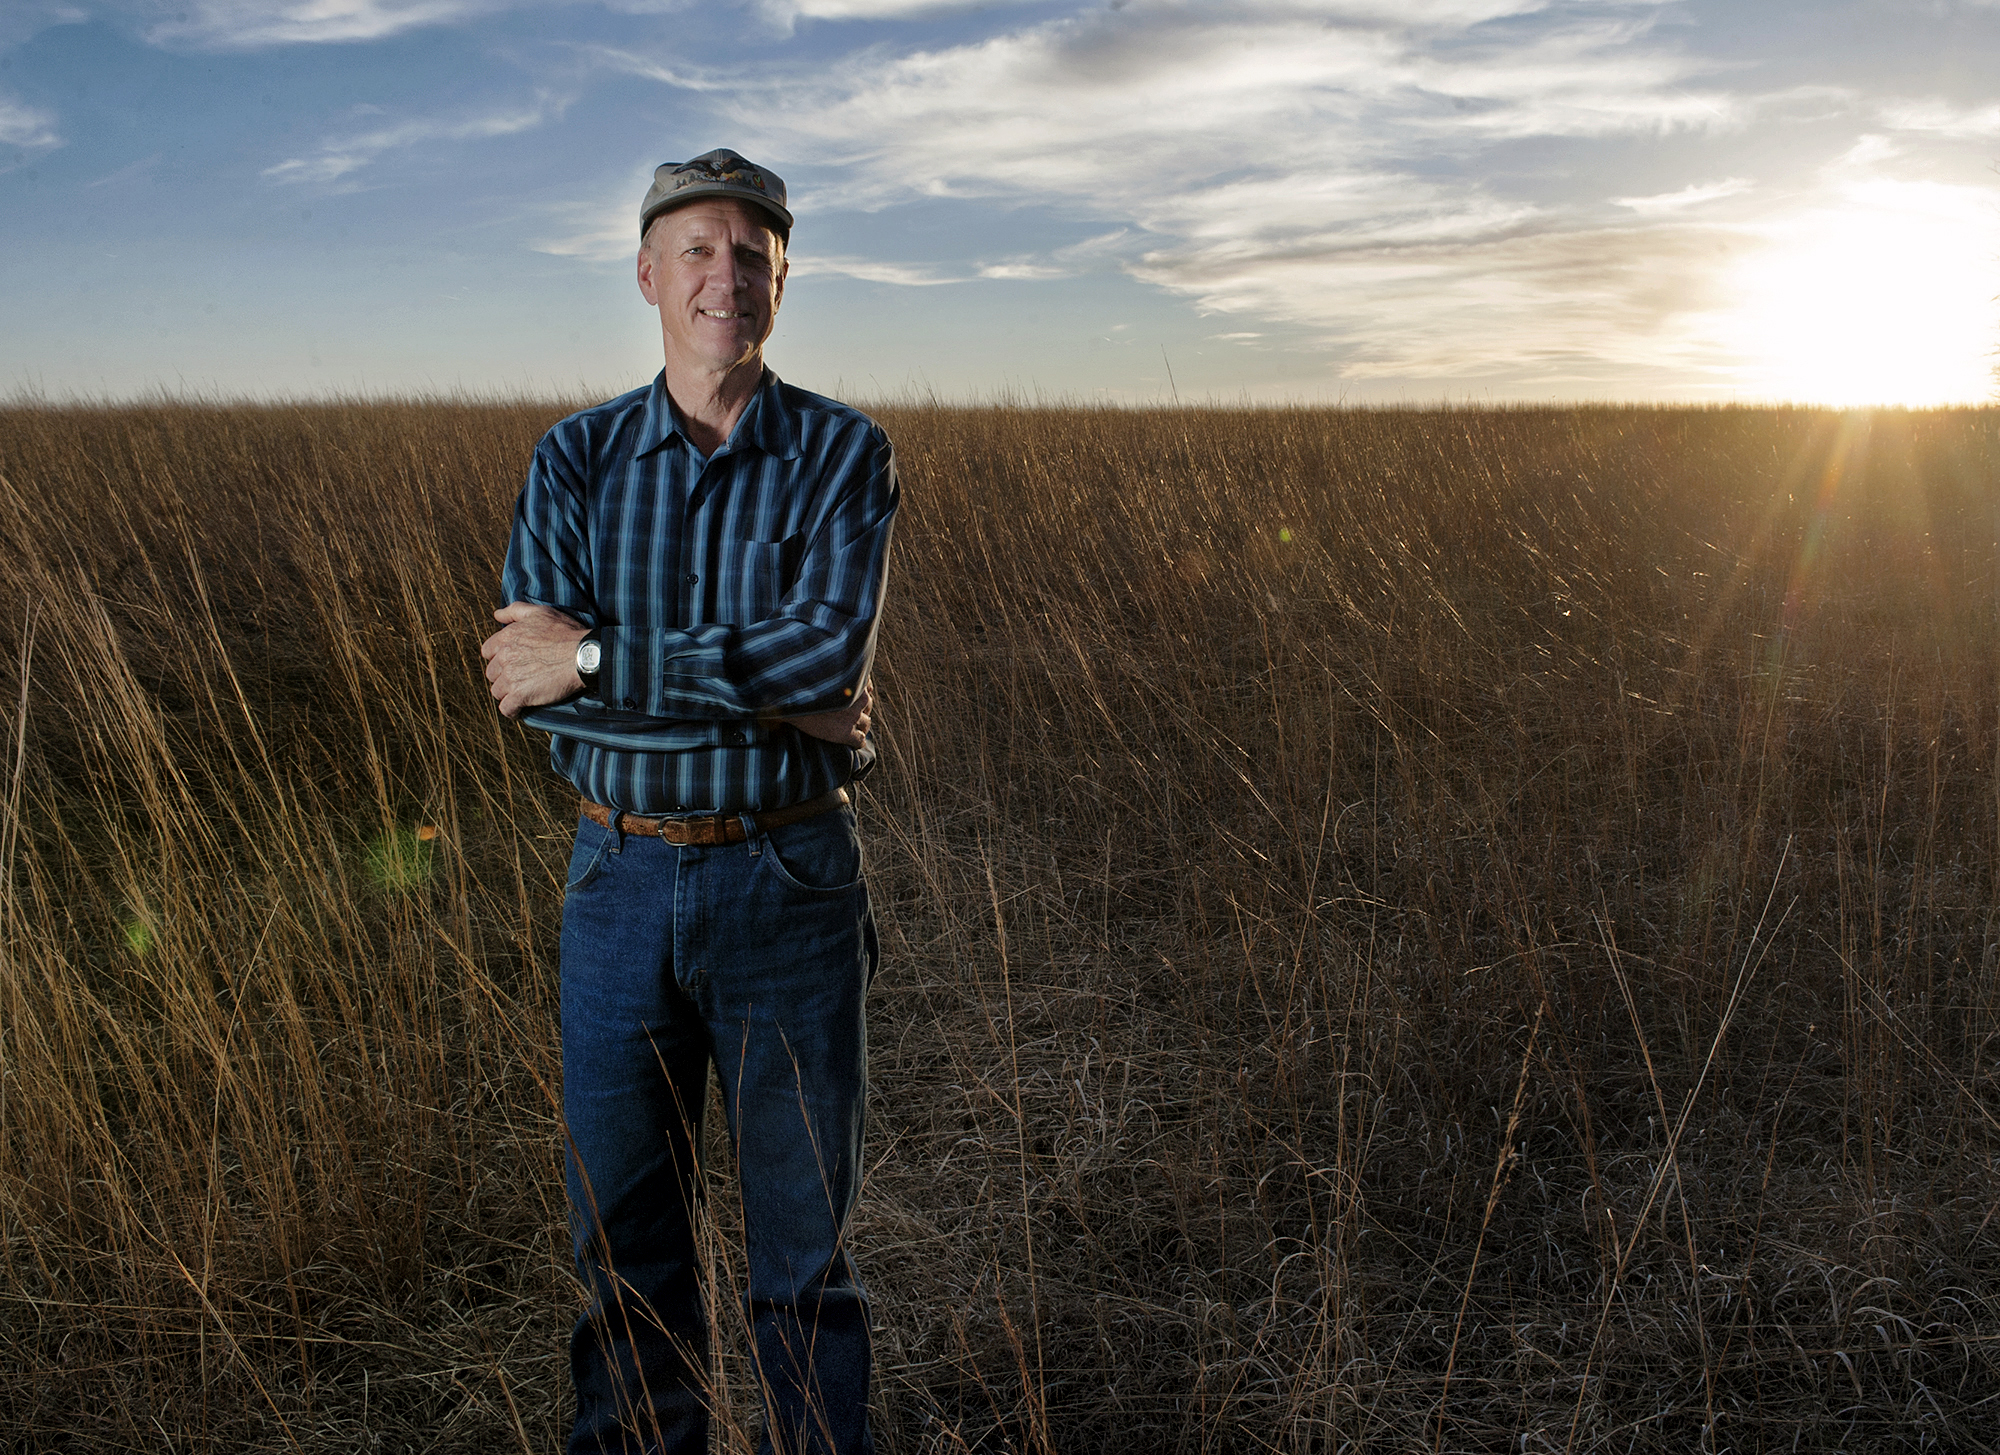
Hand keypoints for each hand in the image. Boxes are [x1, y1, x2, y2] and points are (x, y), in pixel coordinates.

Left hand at [481, 601, 589, 717]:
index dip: (498, 658)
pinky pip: (506, 708)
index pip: (488, 652)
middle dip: (503, 676)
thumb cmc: (565, 633)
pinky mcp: (520, 695)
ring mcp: (510, 677)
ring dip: (507, 693)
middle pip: (492, 673)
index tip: (511, 661)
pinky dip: (512, 710)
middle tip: (520, 678)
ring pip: (497, 691)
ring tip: (522, 693)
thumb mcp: (541, 612)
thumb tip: (497, 614)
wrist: (582, 656)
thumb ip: (515, 611)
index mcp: (507, 638)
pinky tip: (520, 709)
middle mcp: (504, 657)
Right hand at [783, 680, 872, 747]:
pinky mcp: (846, 734)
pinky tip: (850, 742)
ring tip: (852, 728)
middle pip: (868, 704)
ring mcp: (853, 717)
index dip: (860, 691)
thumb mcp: (819, 673)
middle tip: (851, 712)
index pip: (867, 686)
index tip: (854, 695)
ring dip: (861, 725)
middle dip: (861, 708)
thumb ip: (830, 673)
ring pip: (866, 723)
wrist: (792, 702)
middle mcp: (857, 699)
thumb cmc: (800, 685)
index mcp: (853, 682)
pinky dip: (857, 742)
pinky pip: (860, 740)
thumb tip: (828, 664)